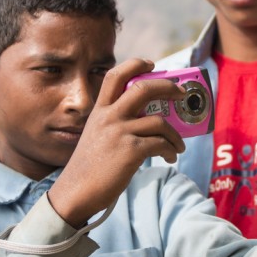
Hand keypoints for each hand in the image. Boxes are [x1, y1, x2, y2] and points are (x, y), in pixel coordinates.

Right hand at [48, 58, 185, 226]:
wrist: (76, 192)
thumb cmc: (89, 168)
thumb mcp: (96, 136)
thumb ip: (115, 124)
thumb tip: (149, 121)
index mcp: (99, 111)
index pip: (115, 76)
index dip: (135, 64)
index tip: (151, 64)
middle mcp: (109, 117)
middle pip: (144, 88)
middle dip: (168, 87)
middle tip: (180, 93)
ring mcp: (120, 133)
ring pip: (160, 122)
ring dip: (175, 134)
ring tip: (178, 145)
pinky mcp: (131, 151)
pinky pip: (161, 143)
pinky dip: (171, 150)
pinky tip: (170, 156)